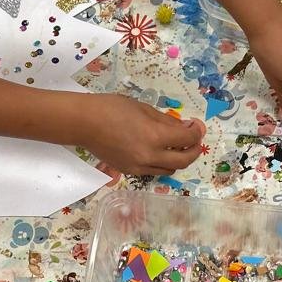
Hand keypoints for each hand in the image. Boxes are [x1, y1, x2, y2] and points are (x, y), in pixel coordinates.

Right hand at [74, 94, 204, 175]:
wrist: (84, 123)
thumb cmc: (113, 109)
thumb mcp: (145, 109)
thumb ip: (167, 122)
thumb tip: (186, 128)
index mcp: (155, 137)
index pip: (187, 140)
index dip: (196, 132)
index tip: (196, 125)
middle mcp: (150, 157)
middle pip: (183, 161)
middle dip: (194, 150)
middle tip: (194, 139)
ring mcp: (139, 167)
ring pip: (170, 170)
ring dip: (178, 159)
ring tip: (176, 146)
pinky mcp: (129, 172)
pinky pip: (153, 171)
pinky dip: (161, 163)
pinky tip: (158, 151)